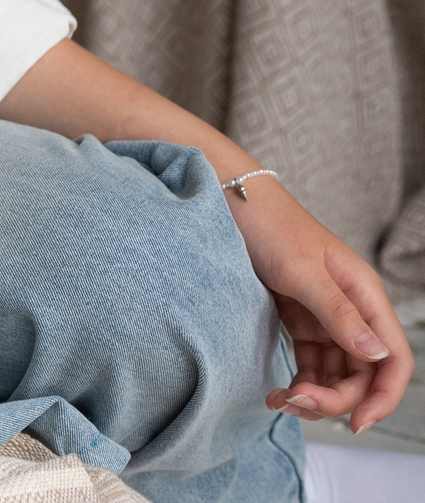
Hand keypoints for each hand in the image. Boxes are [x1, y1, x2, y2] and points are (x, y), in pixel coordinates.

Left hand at [233, 180, 411, 432]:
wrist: (228, 199)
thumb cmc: (269, 225)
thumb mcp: (302, 270)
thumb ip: (338, 314)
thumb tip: (377, 356)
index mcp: (365, 295)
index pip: (394, 358)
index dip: (384, 396)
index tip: (356, 423)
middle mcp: (352, 309)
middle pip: (363, 373)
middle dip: (336, 398)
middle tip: (294, 404)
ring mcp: (325, 316)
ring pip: (336, 372)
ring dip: (315, 394)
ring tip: (279, 400)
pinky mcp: (298, 318)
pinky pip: (310, 362)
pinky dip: (300, 380)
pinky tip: (278, 391)